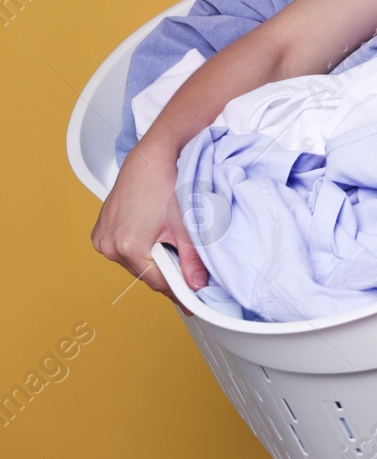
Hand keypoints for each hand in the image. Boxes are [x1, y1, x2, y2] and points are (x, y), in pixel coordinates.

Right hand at [90, 141, 208, 316]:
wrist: (152, 158)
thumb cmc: (167, 184)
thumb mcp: (186, 225)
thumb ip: (192, 260)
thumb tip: (196, 286)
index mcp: (129, 246)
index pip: (158, 283)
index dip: (178, 291)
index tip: (191, 300)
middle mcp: (109, 245)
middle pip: (145, 275)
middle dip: (167, 273)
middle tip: (188, 268)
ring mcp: (101, 238)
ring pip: (135, 264)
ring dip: (153, 261)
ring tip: (169, 242)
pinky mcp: (99, 231)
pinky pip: (124, 251)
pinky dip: (140, 249)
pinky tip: (154, 234)